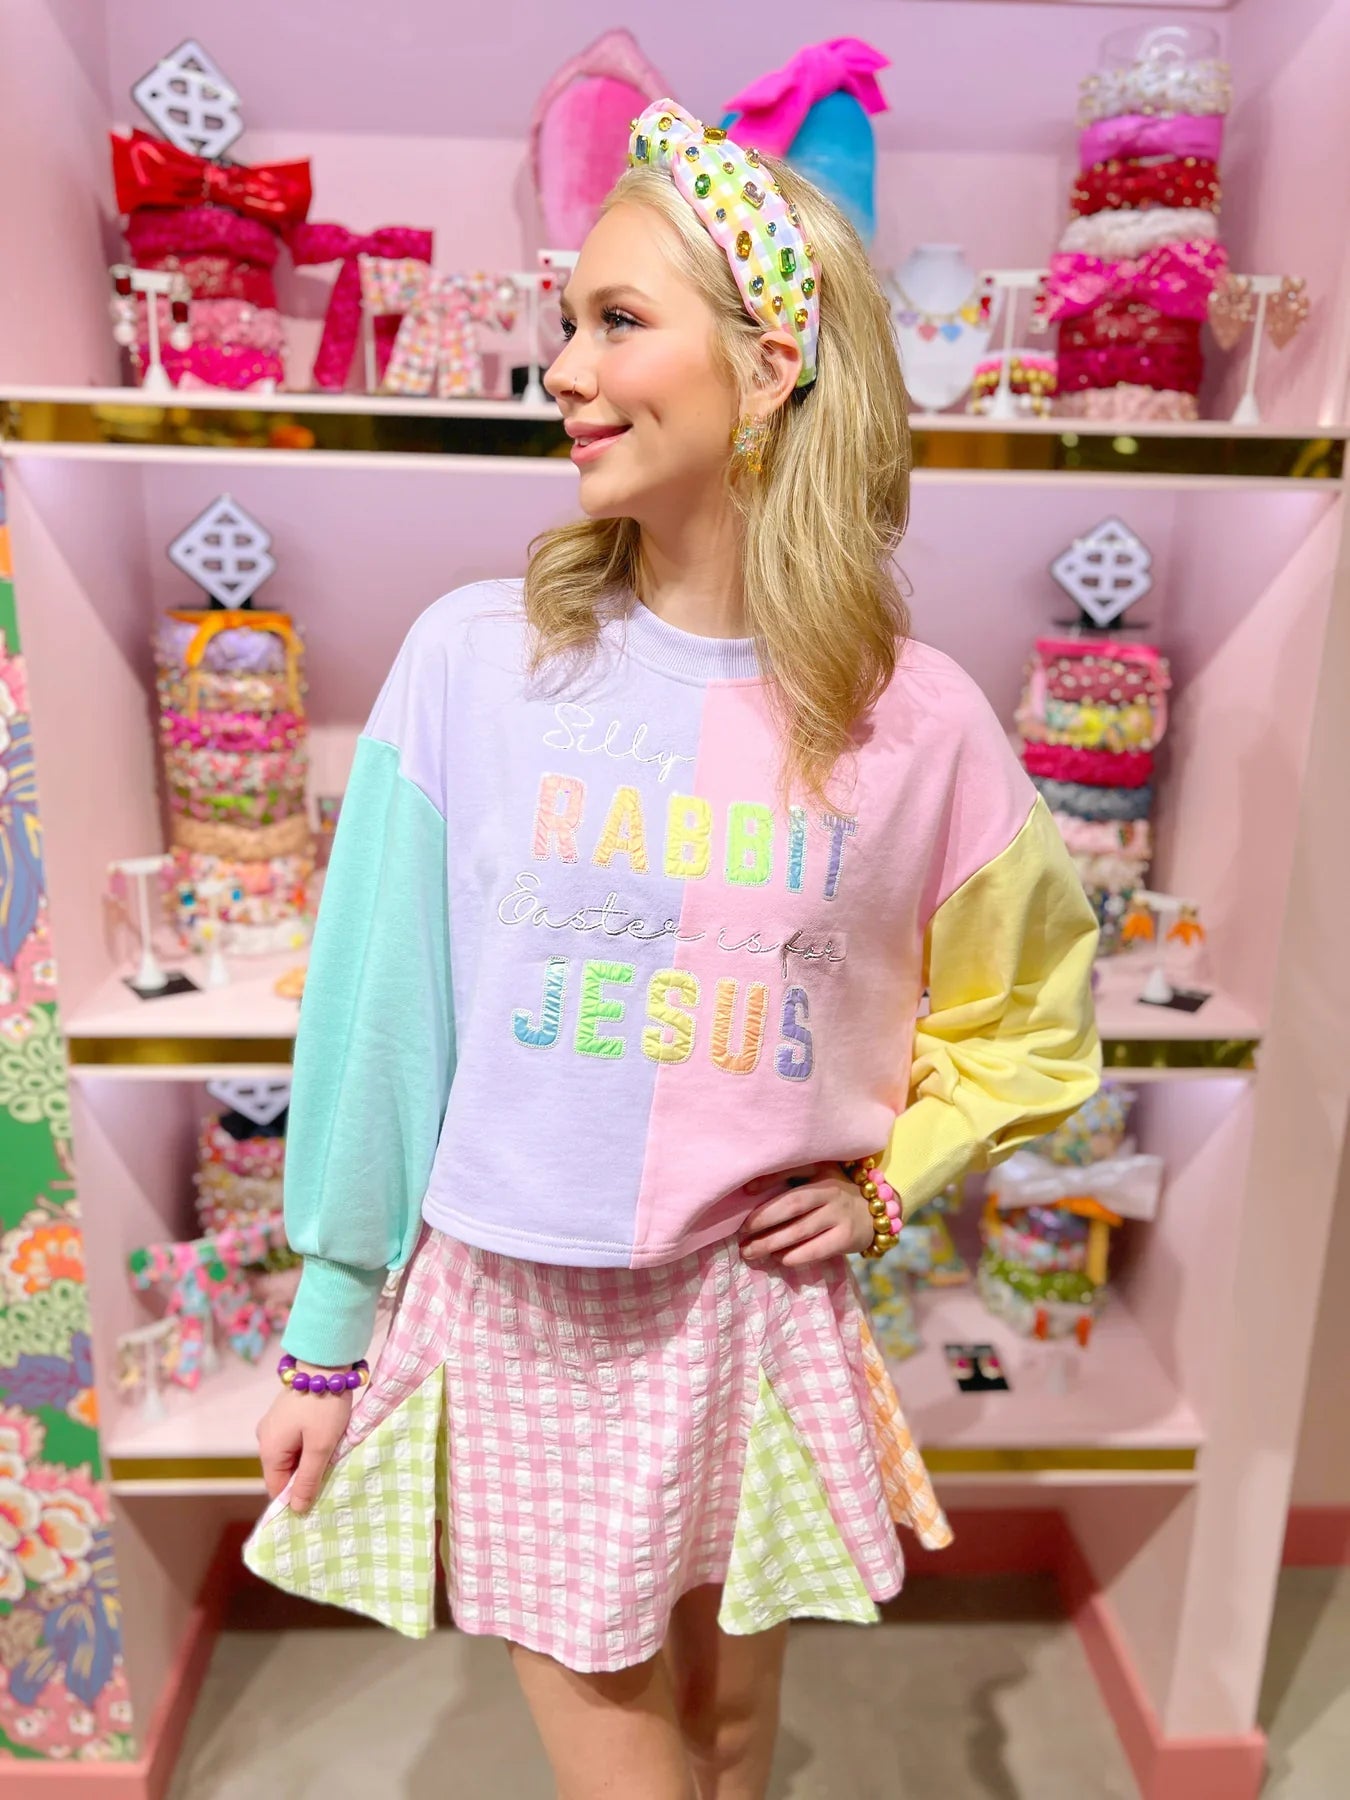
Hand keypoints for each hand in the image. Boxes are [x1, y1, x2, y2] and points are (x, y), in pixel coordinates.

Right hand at [256, 1360, 353, 1513]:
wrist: (325, 1363)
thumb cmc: (323, 1406)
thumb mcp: (320, 1446)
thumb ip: (308, 1479)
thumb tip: (297, 1509)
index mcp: (268, 1450)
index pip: (277, 1488)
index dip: (295, 1497)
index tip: (319, 1500)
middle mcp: (265, 1438)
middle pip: (284, 1472)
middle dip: (305, 1477)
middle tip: (330, 1476)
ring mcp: (273, 1425)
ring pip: (291, 1456)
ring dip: (310, 1459)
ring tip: (332, 1456)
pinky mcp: (284, 1415)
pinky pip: (294, 1440)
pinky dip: (309, 1445)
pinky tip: (327, 1440)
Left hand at [738, 1161, 874, 1267]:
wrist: (876, 1214)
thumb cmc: (835, 1197)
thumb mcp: (819, 1180)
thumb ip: (792, 1182)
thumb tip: (749, 1193)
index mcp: (821, 1169)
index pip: (791, 1170)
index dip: (767, 1179)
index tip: (746, 1191)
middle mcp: (831, 1189)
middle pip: (792, 1204)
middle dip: (763, 1220)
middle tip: (742, 1233)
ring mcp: (840, 1213)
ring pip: (800, 1230)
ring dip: (771, 1242)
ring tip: (750, 1251)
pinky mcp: (847, 1236)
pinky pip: (816, 1249)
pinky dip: (795, 1256)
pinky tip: (780, 1259)